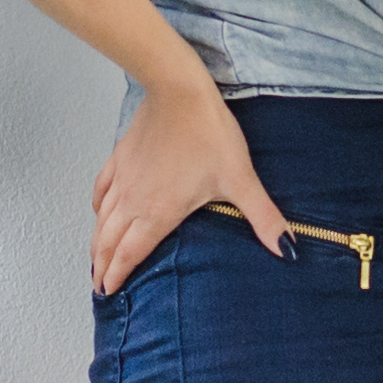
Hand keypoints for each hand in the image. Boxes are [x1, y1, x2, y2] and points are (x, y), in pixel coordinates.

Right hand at [91, 75, 292, 297]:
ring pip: (101, 219)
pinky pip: (101, 189)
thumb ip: (263, 218)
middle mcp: (134, 200)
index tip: (107, 292)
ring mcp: (124, 178)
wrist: (179, 90)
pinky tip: (98, 210)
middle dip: (101, 266)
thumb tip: (288, 250)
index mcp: (159, 212)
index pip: (130, 253)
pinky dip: (97, 206)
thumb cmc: (208, 133)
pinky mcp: (120, 157)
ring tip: (94, 259)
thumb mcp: (240, 179)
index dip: (116, 275)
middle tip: (98, 286)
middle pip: (109, 241)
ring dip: (95, 242)